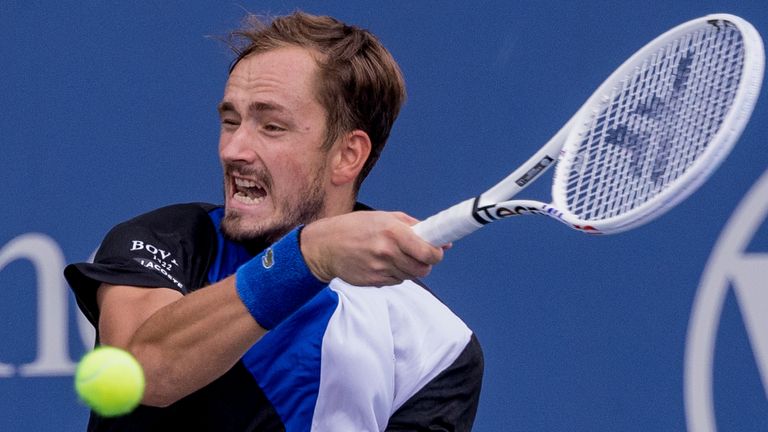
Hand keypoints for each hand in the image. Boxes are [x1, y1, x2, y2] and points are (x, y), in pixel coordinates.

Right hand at [300, 211, 445, 286]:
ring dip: (409, 268)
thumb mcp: (384, 217)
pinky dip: (395, 274)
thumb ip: (413, 226)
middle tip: (420, 256)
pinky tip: (383, 263)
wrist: (325, 246)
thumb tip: (441, 238)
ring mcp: (380, 269)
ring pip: (410, 276)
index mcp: (393, 232)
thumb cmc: (355, 227)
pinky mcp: (374, 282)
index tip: (438, 251)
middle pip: (422, 269)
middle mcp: (387, 252)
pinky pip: (395, 281)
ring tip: (396, 256)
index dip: (437, 254)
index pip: (427, 252)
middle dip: (425, 263)